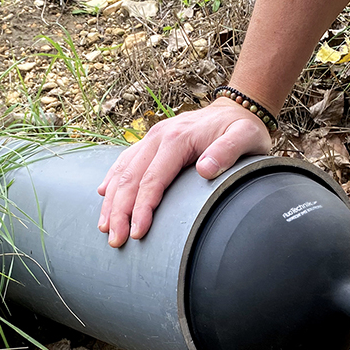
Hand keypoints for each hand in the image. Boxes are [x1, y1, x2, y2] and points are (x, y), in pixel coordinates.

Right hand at [97, 97, 271, 246]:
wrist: (235, 109)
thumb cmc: (242, 128)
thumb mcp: (245, 137)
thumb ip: (227, 151)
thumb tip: (205, 170)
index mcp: (177, 138)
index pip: (152, 179)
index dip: (142, 208)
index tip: (138, 233)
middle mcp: (158, 136)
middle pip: (130, 178)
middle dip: (120, 212)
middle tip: (117, 240)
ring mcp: (152, 138)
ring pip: (122, 171)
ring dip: (111, 201)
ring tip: (105, 228)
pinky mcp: (151, 142)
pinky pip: (125, 161)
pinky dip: (112, 179)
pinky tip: (104, 195)